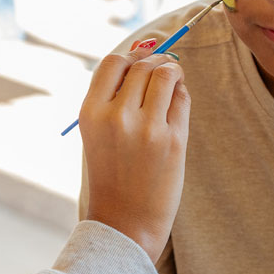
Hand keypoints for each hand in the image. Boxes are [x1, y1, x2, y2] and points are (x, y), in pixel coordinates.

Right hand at [79, 45, 189, 261]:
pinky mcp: (173, 140)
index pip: (113, 62)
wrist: (125, 221)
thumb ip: (114, 96)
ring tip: (173, 81)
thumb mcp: (98, 132)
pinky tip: (177, 102)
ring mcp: (146, 128)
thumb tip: (146, 52)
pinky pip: (182, 99)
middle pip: (142, 65)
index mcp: (91, 112)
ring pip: (165, 75)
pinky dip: (181, 94)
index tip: (143, 58)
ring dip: (173, 72)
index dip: (132, 55)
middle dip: (156, 62)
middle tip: (163, 69)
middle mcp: (116, 116)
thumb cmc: (112, 173)